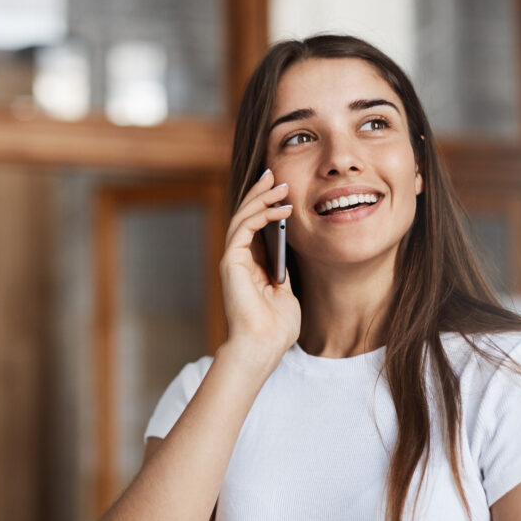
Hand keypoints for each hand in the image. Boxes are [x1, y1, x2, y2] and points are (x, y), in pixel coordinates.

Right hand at [219, 168, 300, 358]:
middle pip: (245, 217)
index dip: (266, 206)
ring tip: (280, 184)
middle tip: (276, 175)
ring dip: (261, 198)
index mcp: (250, 267)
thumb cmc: (276, 327)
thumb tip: (288, 252)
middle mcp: (238, 260)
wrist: (263, 345)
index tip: (281, 190)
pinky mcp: (231, 261)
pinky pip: (244, 228)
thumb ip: (282, 273)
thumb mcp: (286, 292)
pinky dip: (262, 214)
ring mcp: (233, 260)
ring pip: (242, 217)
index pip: (255, 228)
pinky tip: (282, 208)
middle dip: (260, 193)